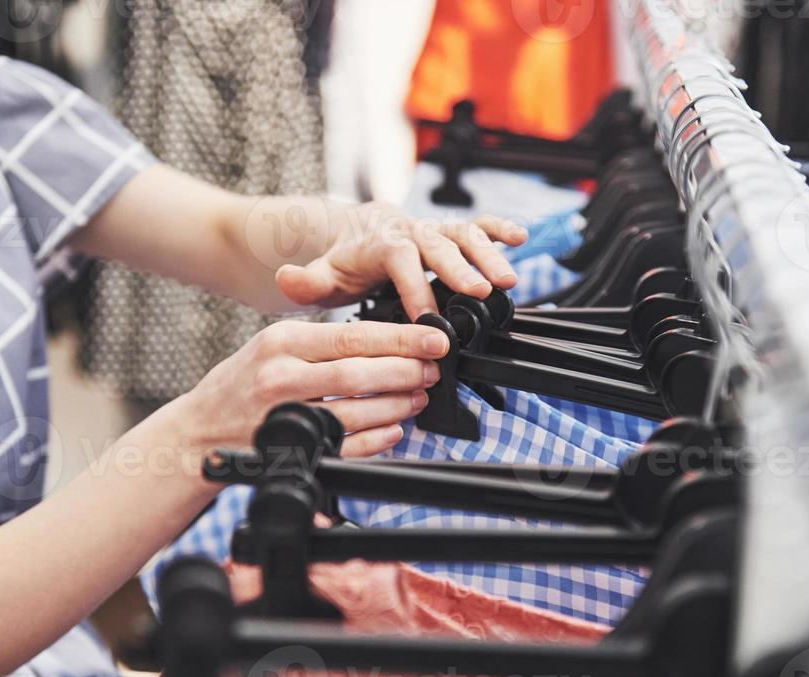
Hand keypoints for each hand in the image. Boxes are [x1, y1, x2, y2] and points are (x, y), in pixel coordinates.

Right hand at [180, 318, 450, 458]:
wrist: (197, 434)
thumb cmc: (241, 386)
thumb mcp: (272, 347)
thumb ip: (321, 342)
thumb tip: (385, 340)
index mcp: (282, 341)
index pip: (354, 336)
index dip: (403, 339)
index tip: (436, 338)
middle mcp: (281, 376)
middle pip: (360, 373)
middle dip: (407, 371)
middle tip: (433, 370)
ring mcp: (284, 416)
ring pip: (356, 411)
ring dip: (397, 406)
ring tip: (419, 397)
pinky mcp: (289, 449)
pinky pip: (344, 446)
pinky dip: (376, 439)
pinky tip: (394, 429)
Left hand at [275, 203, 528, 319]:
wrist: (356, 236)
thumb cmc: (343, 263)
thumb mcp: (320, 276)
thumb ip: (306, 281)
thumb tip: (287, 278)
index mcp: (380, 244)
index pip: (399, 260)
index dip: (414, 286)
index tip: (427, 317)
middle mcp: (411, 232)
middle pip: (438, 245)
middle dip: (461, 268)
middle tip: (481, 292)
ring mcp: (433, 231)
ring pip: (464, 235)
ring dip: (489, 254)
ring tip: (508, 279)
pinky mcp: (450, 234)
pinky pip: (477, 227)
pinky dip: (500, 229)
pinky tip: (521, 239)